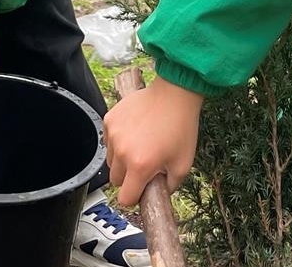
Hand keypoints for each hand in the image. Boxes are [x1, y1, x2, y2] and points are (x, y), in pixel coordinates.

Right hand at [106, 77, 203, 205]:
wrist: (175, 94)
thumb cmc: (181, 127)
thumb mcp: (183, 164)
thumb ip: (169, 187)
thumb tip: (157, 193)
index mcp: (140, 166)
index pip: (125, 198)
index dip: (134, 197)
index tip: (141, 190)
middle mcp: (122, 151)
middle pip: (115, 180)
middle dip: (129, 178)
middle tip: (145, 165)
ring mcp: (113, 134)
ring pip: (110, 161)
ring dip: (122, 159)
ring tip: (141, 146)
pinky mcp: (109, 120)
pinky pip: (109, 141)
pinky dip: (119, 141)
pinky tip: (135, 132)